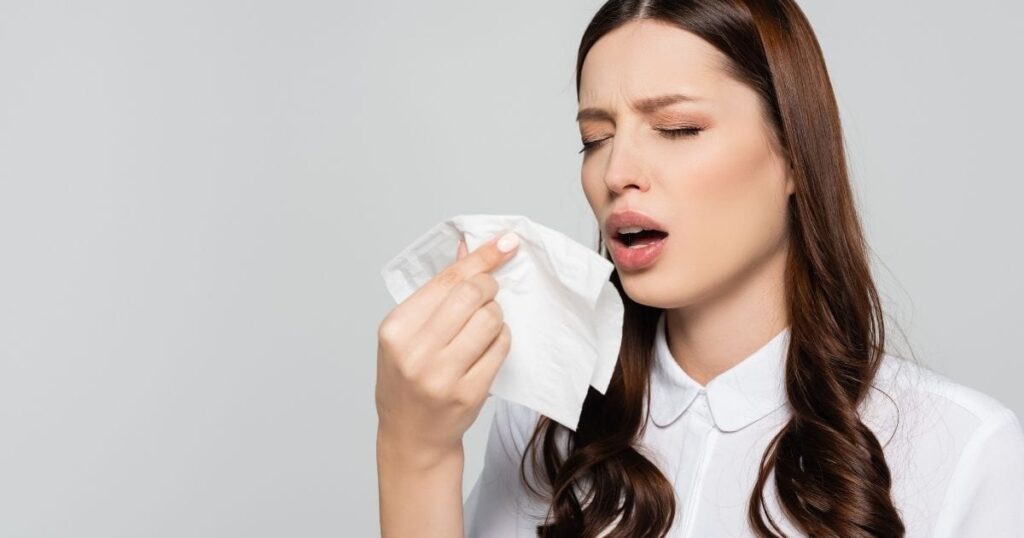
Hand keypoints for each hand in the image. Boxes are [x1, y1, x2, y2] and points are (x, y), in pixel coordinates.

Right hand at [376, 230, 520, 463]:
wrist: (412, 435)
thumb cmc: (408, 378)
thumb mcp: (408, 332)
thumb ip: (437, 291)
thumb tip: (468, 248)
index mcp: (395, 329)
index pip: (446, 280)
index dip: (481, 258)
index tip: (506, 243)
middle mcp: (415, 352)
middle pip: (471, 294)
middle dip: (489, 287)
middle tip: (488, 293)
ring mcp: (441, 376)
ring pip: (490, 320)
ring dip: (496, 315)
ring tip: (484, 325)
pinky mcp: (468, 394)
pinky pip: (500, 348)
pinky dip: (501, 340)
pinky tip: (487, 347)